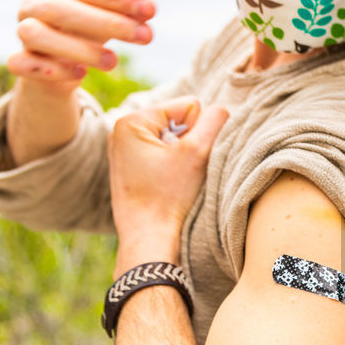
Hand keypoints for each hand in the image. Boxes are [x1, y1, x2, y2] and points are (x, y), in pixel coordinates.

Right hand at [9, 0, 154, 92]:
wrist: (60, 61)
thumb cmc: (86, 24)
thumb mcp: (105, 7)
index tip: (150, 8)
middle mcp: (29, 5)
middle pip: (60, 9)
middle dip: (107, 22)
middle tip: (147, 36)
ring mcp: (20, 33)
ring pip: (37, 35)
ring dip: (79, 49)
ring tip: (115, 62)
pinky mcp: (20, 62)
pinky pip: (23, 64)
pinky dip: (50, 69)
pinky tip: (81, 74)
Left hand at [108, 97, 228, 255]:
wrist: (148, 238)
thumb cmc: (168, 197)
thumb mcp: (196, 153)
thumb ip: (214, 121)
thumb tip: (222, 109)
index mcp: (131, 121)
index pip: (187, 106)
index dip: (198, 132)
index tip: (187, 159)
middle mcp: (122, 132)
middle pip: (177, 122)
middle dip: (188, 143)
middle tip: (182, 171)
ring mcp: (124, 150)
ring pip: (172, 140)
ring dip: (183, 156)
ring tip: (175, 180)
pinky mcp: (130, 168)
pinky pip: (162, 155)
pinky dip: (172, 167)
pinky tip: (168, 186)